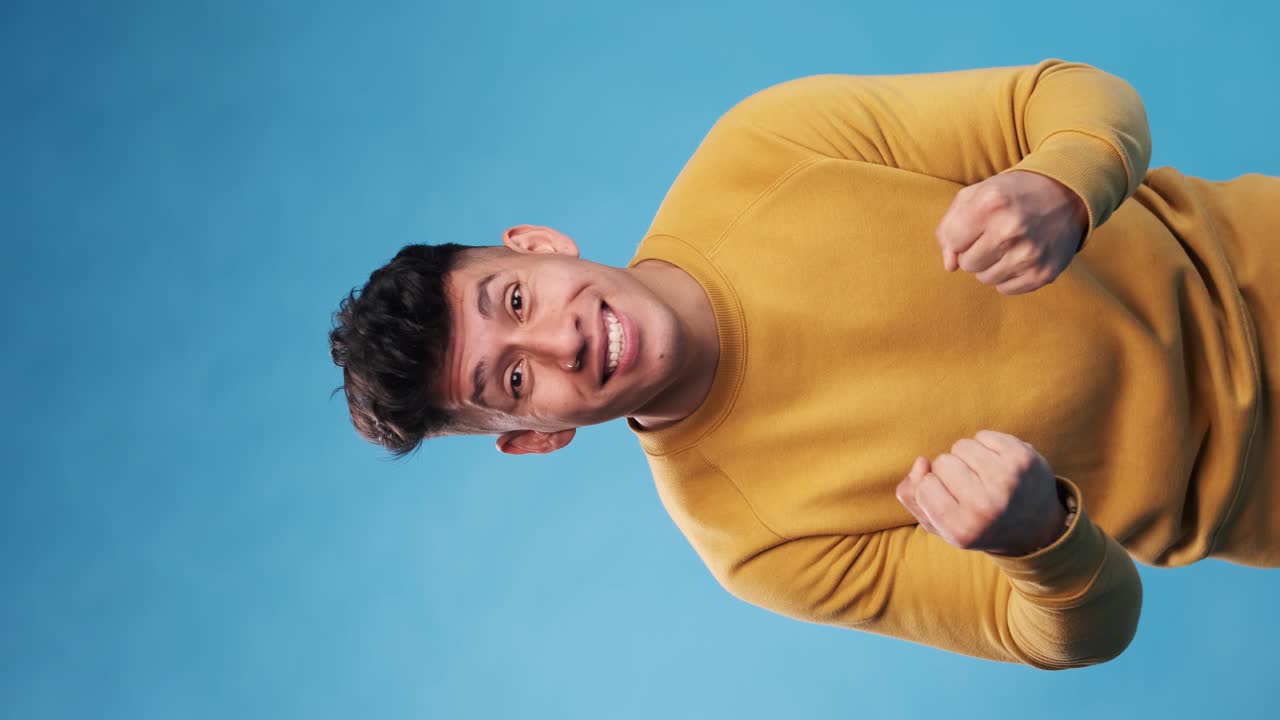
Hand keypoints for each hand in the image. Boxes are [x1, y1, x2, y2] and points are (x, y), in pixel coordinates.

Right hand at [895, 430, 1066, 556]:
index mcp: (962, 530)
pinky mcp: (1023, 458)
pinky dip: (985, 446)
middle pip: (941, 463)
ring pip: (961, 446)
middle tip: (970, 490)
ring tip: (983, 477)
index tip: (952, 503)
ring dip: (967, 457)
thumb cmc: (977, 523)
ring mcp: (1008, 480)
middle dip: (949, 472)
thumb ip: (912, 496)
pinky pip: (983, 436)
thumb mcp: (939, 525)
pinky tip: (997, 465)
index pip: (924, 486)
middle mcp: (986, 507)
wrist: (1035, 528)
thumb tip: (922, 461)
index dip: (933, 489)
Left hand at [935, 170, 1087, 295]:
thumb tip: (949, 265)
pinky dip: (1008, 275)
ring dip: (991, 265)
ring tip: (1009, 245)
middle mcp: (1010, 229)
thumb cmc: (1012, 195)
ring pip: (985, 278)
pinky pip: (1005, 289)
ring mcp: (1029, 254)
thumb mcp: (976, 195)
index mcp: (991, 203)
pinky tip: (1020, 256)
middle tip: (994, 236)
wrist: (1067, 196)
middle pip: (967, 264)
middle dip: (974, 252)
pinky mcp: (1042, 273)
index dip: (960, 237)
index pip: (953, 242)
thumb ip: (949, 227)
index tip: (975, 227)